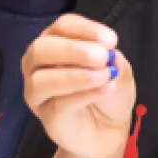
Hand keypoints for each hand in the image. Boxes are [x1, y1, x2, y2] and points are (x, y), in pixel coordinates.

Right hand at [22, 16, 133, 157]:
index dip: (85, 29)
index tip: (111, 40)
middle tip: (102, 56)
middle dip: (73, 50)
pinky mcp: (46, 115)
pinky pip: (58, 103)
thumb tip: (111, 55)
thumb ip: (115, 61)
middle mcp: (38, 63)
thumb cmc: (107, 94)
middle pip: (42, 48)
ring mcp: (37, 91)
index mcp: (56, 42)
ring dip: (76, 75)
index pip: (62, 26)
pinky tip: (105, 89)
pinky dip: (83, 94)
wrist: (108, 130)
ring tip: (105, 76)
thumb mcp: (119, 71)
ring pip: (42, 79)